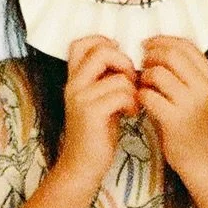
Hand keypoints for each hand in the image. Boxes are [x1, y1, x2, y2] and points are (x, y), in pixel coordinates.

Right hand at [60, 36, 138, 183]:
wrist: (82, 165)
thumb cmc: (95, 133)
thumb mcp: (97, 100)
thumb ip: (104, 79)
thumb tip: (126, 61)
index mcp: (74, 79)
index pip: (81, 43)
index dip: (103, 42)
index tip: (118, 59)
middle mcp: (73, 84)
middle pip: (102, 50)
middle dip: (125, 62)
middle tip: (130, 81)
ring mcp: (81, 98)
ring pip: (119, 76)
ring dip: (133, 88)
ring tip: (132, 103)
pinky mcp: (91, 113)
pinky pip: (122, 94)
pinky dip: (132, 103)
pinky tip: (130, 114)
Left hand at [137, 37, 207, 181]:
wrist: (205, 160)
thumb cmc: (197, 127)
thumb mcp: (199, 94)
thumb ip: (185, 73)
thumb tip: (158, 51)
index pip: (185, 45)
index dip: (162, 40)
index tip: (148, 44)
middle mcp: (202, 87)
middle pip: (170, 54)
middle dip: (150, 55)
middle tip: (142, 64)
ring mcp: (189, 103)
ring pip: (158, 73)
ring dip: (143, 76)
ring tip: (142, 85)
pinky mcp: (174, 120)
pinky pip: (148, 95)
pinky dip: (139, 94)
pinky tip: (141, 101)